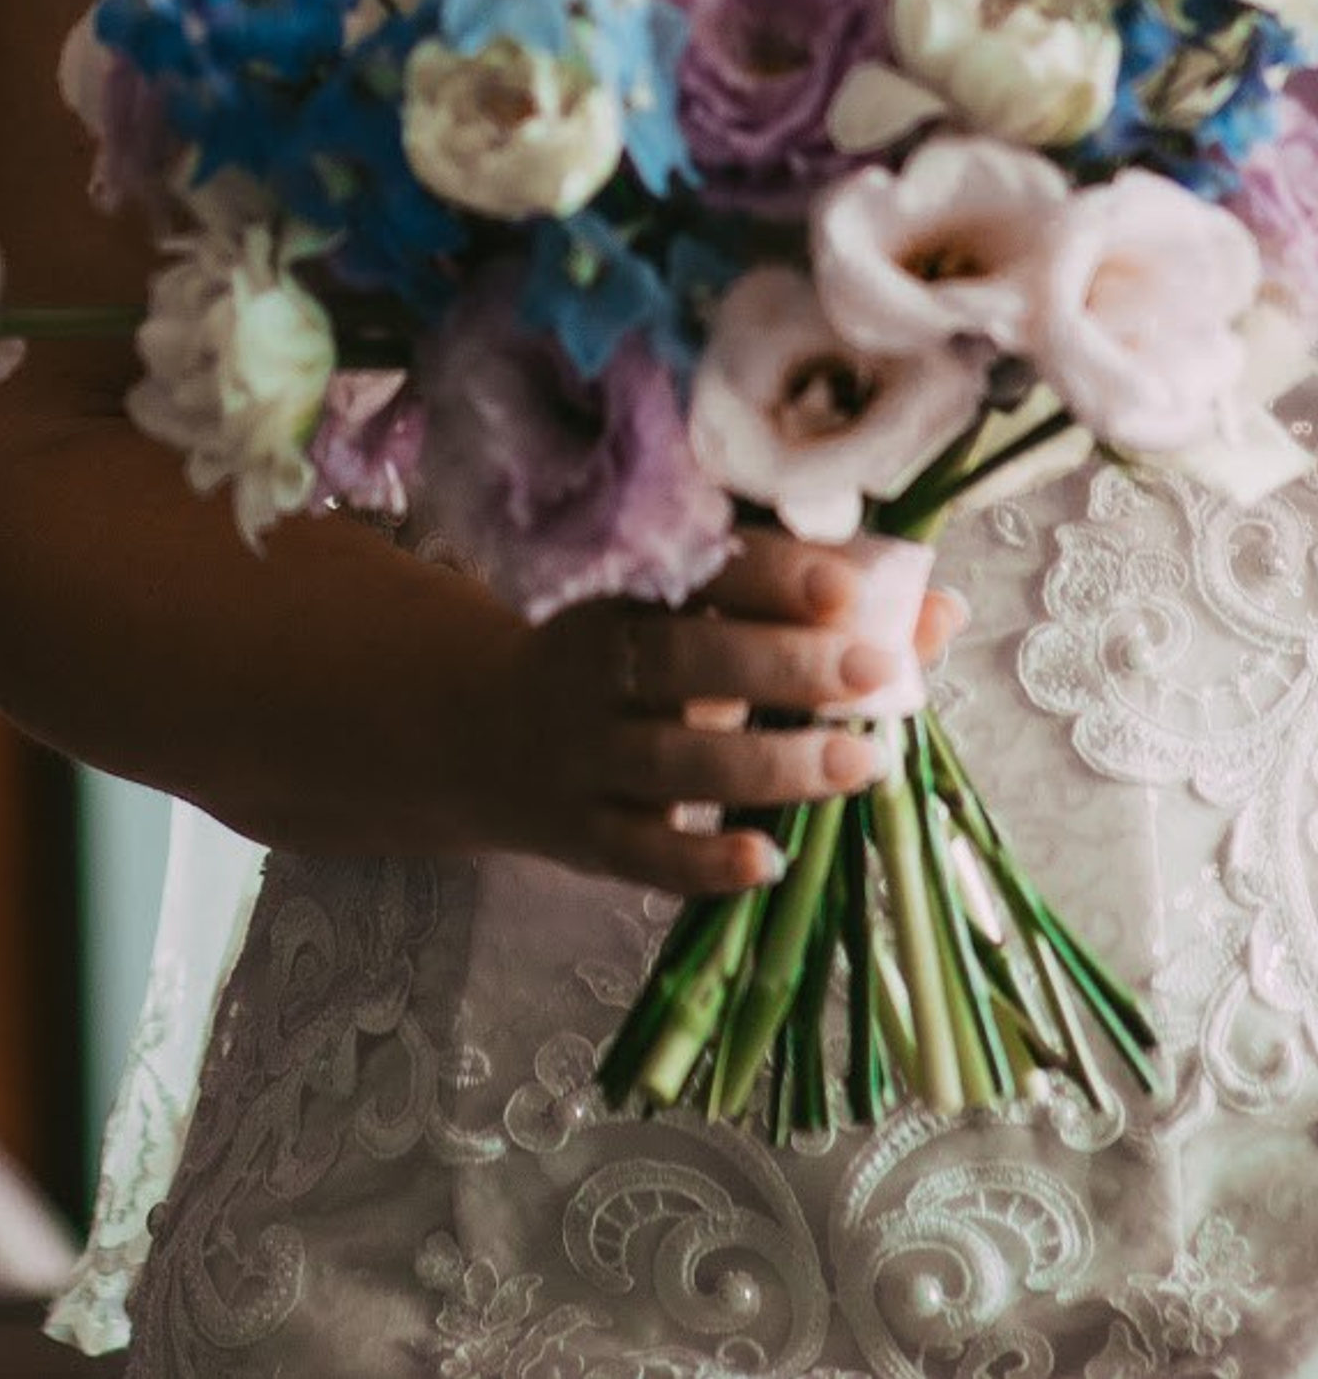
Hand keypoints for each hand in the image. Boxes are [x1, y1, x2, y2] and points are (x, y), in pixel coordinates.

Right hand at [480, 529, 967, 900]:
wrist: (490, 732)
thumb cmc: (632, 662)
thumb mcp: (698, 620)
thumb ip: (816, 614)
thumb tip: (942, 608)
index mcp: (629, 590)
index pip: (699, 570)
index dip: (770, 575)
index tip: (847, 586)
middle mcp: (596, 664)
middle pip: (684, 662)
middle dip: (784, 665)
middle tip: (878, 671)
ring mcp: (585, 752)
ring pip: (675, 760)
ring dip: (773, 764)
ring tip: (866, 761)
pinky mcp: (586, 834)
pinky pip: (645, 852)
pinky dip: (704, 862)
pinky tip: (769, 861)